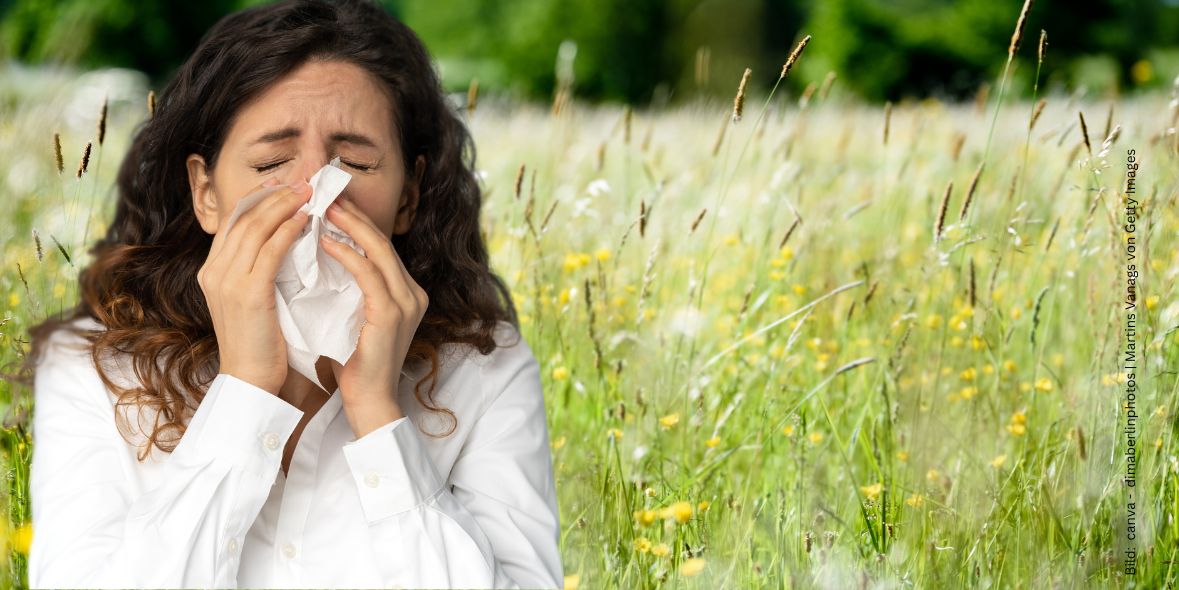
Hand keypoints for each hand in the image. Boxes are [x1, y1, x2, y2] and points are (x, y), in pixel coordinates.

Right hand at [198, 178, 312, 394]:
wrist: (250, 381)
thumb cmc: (259, 344)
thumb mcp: (252, 301)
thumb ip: (258, 272)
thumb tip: (283, 242)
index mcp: (212, 271)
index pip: (234, 221)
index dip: (259, 198)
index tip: (284, 182)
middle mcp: (214, 271)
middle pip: (243, 217)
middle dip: (275, 194)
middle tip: (303, 181)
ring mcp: (227, 280)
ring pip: (255, 227)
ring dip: (284, 204)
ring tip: (309, 192)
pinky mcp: (247, 292)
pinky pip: (270, 250)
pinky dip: (288, 230)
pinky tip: (307, 219)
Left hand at [321, 197, 428, 437]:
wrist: (369, 402)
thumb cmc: (355, 365)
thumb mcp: (355, 318)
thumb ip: (352, 290)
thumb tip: (327, 257)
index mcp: (406, 293)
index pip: (380, 248)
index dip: (356, 222)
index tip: (330, 202)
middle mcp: (412, 293)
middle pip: (382, 242)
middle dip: (352, 215)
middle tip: (325, 193)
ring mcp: (406, 302)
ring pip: (377, 251)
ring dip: (348, 226)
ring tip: (322, 208)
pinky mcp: (392, 314)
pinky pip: (368, 274)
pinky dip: (346, 255)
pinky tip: (325, 242)